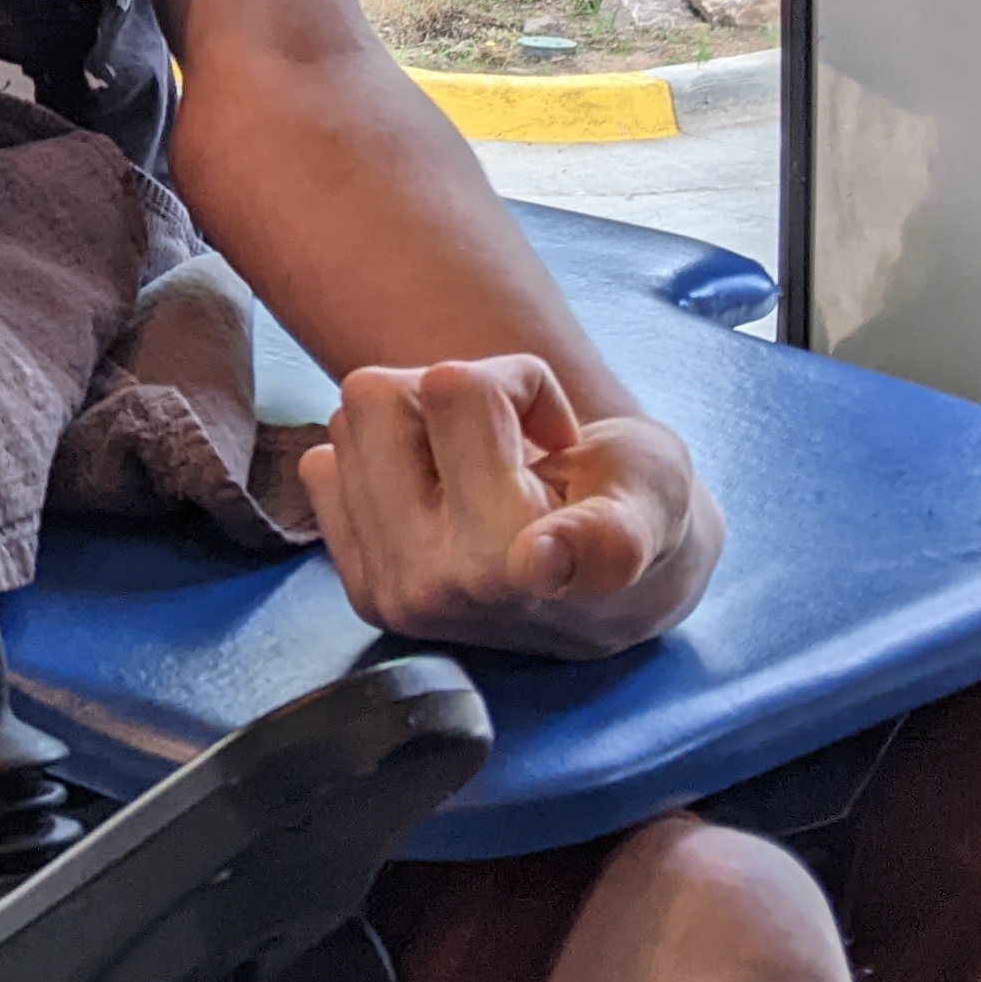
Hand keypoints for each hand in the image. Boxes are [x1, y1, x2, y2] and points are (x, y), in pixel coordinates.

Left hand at [297, 353, 719, 658]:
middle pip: (384, 391)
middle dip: (462, 389)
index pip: (463, 413)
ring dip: (419, 420)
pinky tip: (443, 491)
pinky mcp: (360, 588)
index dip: (494, 423)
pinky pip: (325, 460)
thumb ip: (613, 532)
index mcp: (518, 565)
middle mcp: (439, 589)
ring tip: (486, 464)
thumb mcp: (655, 498)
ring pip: (353, 414)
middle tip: (517, 438)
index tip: (531, 538)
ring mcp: (392, 592)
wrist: (614, 590)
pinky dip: (381, 459)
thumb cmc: (638, 511)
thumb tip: (539, 560)